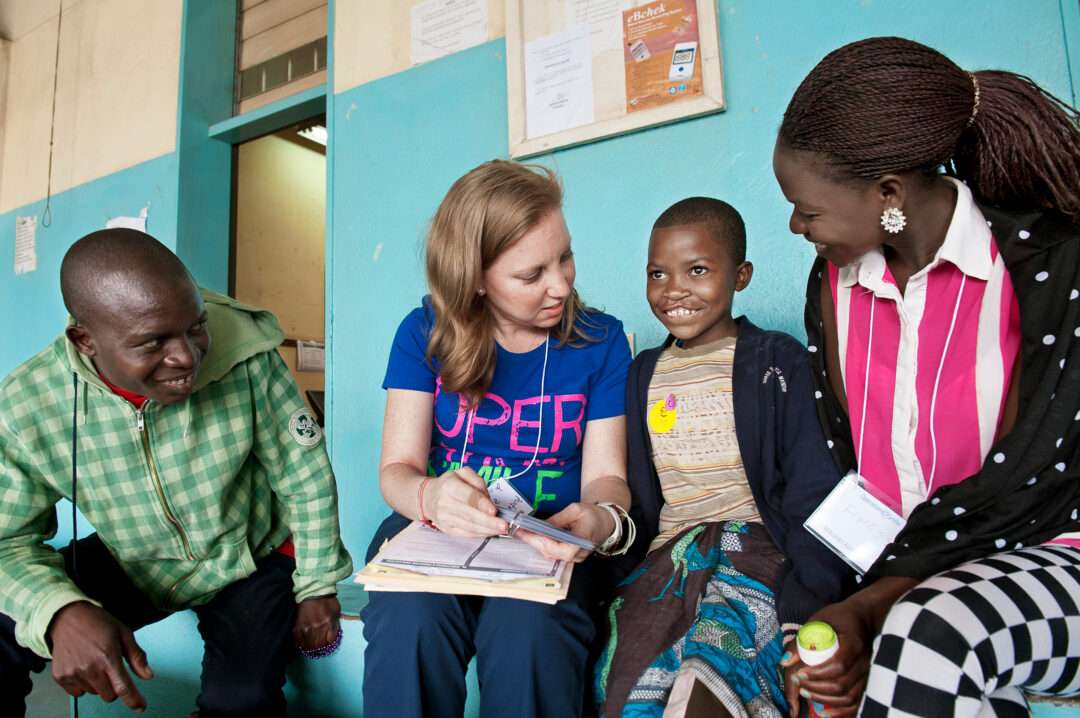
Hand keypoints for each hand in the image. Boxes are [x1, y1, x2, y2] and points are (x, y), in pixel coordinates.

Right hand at [48, 601, 152, 711]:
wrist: (66, 617)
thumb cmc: (98, 623)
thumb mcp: (123, 633)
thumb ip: (136, 656)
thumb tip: (148, 676)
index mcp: (108, 657)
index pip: (123, 687)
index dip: (134, 700)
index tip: (141, 707)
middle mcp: (89, 668)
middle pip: (109, 696)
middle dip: (115, 687)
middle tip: (111, 668)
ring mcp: (73, 673)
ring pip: (94, 694)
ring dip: (98, 684)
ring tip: (94, 662)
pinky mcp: (60, 677)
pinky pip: (78, 693)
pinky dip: (83, 684)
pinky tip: (82, 666)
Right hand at [292, 596, 340, 650]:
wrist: (313, 592)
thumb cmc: (327, 602)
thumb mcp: (336, 613)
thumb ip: (335, 627)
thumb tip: (331, 639)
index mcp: (328, 623)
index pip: (329, 642)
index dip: (328, 641)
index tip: (326, 639)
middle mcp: (317, 627)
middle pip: (318, 646)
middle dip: (319, 646)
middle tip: (318, 642)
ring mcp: (306, 628)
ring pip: (308, 647)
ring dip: (310, 646)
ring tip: (310, 642)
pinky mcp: (296, 628)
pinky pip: (297, 643)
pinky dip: (300, 644)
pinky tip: (303, 640)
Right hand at [422, 468, 507, 537]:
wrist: (427, 497)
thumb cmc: (448, 484)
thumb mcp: (461, 473)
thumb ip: (477, 480)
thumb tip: (487, 497)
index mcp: (449, 485)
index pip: (468, 496)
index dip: (482, 504)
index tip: (494, 511)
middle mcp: (445, 503)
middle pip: (470, 515)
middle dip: (489, 522)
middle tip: (505, 525)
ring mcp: (444, 518)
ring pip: (469, 527)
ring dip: (488, 530)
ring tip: (502, 529)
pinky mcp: (447, 529)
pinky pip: (466, 534)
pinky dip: (481, 534)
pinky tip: (491, 532)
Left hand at [515, 502, 614, 562]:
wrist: (606, 522)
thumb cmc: (593, 514)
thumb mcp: (575, 510)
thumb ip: (558, 520)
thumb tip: (541, 526)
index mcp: (583, 543)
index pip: (564, 550)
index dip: (548, 544)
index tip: (535, 535)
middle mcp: (579, 555)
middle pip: (553, 553)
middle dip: (535, 542)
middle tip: (520, 531)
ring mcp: (574, 558)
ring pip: (551, 555)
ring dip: (537, 544)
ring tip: (524, 532)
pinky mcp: (570, 556)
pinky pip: (553, 554)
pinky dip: (543, 545)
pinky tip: (534, 536)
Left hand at [780, 601, 874, 716]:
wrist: (863, 618)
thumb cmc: (838, 618)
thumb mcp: (817, 622)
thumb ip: (802, 641)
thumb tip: (785, 662)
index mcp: (853, 644)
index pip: (838, 666)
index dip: (816, 674)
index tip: (799, 673)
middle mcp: (864, 662)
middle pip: (841, 685)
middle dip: (816, 688)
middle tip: (798, 682)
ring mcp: (868, 674)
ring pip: (849, 697)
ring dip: (825, 700)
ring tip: (805, 692)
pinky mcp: (866, 681)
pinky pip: (857, 703)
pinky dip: (841, 712)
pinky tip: (826, 713)